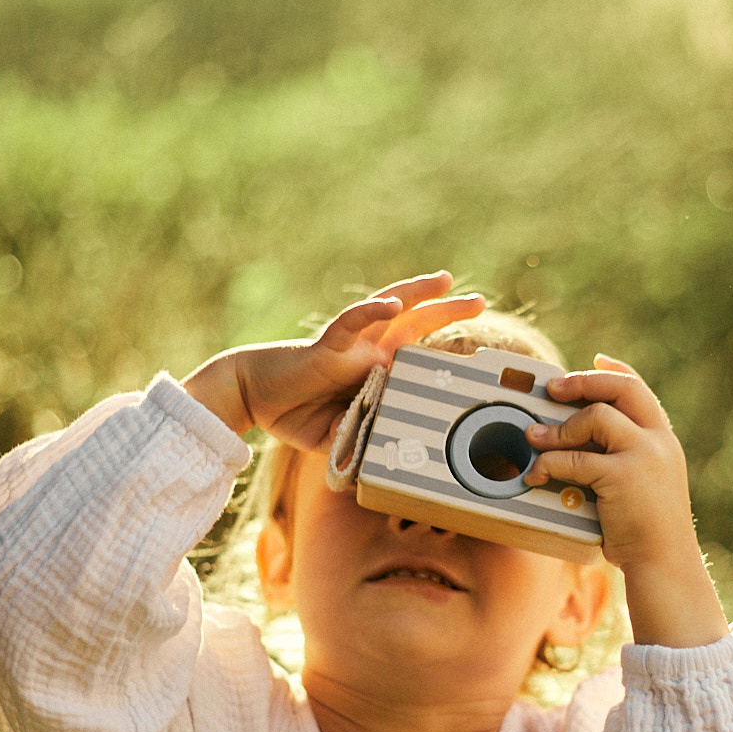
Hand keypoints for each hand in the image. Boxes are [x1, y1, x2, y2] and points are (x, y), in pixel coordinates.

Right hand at [184, 271, 484, 448]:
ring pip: (389, 311)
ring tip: (446, 280)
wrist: (252, 396)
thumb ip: (356, 439)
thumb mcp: (333, 436)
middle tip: (480, 299)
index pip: (414, 356)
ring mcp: (350, 346)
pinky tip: (394, 304)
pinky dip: (372, 312)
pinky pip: (351, 324)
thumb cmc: (293, 412)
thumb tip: (373, 451)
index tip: (476, 354)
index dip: (441, 350)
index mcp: (372, 371)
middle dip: (447, 310)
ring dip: (418, 294)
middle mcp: (367, 352)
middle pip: (415, 324)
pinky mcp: (327, 346)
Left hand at [523, 356, 728, 648]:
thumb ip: (625, 459)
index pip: (640, 389)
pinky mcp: (623, 476)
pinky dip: (550, 463)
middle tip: (551, 389)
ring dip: (558, 428)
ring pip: (595, 418)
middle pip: (619, 389)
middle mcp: (658, 440)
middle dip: (581, 382)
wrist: (665, 563)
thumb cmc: (648, 532)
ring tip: (533, 438)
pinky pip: (576, 458)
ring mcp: (643, 455)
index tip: (595, 358)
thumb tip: (580, 443)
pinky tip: (536, 473)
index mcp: (663, 440)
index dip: (615, 370)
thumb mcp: (647, 485)